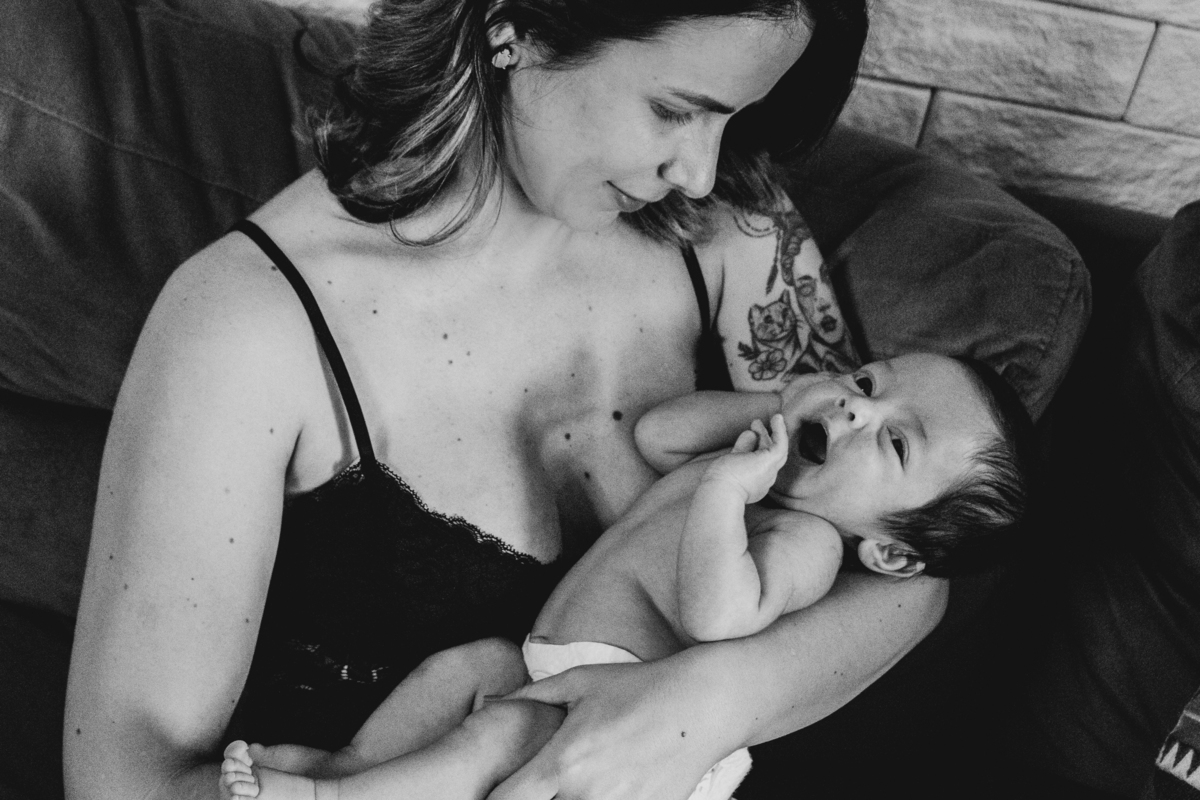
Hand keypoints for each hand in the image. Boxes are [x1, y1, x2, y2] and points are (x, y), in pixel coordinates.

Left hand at [486, 657, 735, 799]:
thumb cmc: (639, 687)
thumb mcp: (581, 681)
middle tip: (537, 787)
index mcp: (563, 761)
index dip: (495, 799)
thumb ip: (531, 697)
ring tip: (576, 785)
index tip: (501, 789)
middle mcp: (587, 794)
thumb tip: (491, 704)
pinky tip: (604, 789)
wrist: (703, 705)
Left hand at [703, 414, 787, 502]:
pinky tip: (778, 419)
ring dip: (774, 432)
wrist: (722, 491)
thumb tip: (750, 432)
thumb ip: (742, 448)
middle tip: (757, 423)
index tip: (751, 434)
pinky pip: (780, 444)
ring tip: (774, 418)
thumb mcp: (732, 460)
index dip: (755, 447)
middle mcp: (764, 479)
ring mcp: (769, 472)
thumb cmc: (720, 481)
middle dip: (764, 439)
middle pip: (767, 455)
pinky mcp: (771, 462)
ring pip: (776, 450)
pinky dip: (780, 431)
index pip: (757, 462)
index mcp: (753, 484)